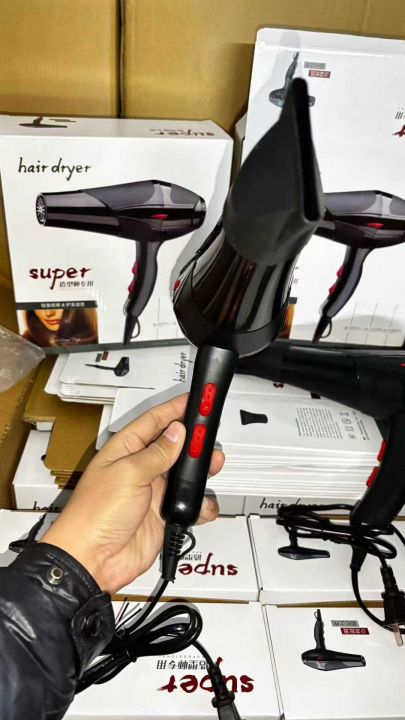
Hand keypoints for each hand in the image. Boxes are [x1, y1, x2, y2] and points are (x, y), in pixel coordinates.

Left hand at [40, 394, 223, 593]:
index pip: (153, 421)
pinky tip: (203, 504)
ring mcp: (152, 492)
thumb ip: (157, 453)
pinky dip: (200, 504)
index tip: (194, 400)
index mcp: (125, 450)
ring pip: (184, 474)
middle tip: (210, 436)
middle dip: (194, 440)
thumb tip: (177, 433)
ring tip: (214, 465)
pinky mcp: (162, 515)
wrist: (94, 560)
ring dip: (201, 471)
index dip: (174, 409)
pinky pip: (189, 505)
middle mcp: (139, 468)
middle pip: (173, 446)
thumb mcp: (129, 474)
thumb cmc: (95, 515)